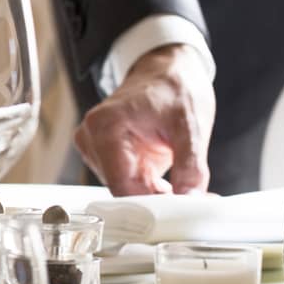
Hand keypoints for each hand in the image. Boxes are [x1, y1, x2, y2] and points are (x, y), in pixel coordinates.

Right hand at [74, 44, 215, 195]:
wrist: (167, 72)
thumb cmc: (175, 88)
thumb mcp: (191, 127)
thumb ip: (191, 168)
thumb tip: (190, 201)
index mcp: (104, 126)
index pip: (121, 185)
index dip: (153, 204)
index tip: (182, 211)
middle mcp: (91, 137)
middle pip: (121, 190)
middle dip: (157, 200)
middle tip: (192, 197)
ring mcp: (94, 147)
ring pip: (125, 190)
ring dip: (154, 194)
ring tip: (182, 180)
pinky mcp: (103, 155)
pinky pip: (127, 183)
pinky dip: (150, 188)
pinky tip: (169, 180)